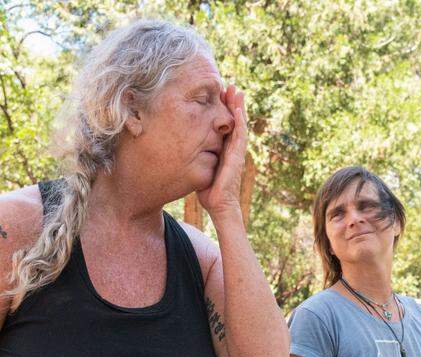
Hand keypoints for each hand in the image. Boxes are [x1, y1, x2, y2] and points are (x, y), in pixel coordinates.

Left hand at [196, 84, 247, 218]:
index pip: (226, 124)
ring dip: (238, 108)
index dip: (224, 109)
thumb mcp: (199, 166)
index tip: (219, 94)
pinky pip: (239, 137)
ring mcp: (236, 153)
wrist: (219, 206)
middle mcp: (232, 149)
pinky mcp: (237, 159)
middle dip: (232, 103)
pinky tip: (237, 111)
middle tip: (229, 85)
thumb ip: (196, 155)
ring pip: (239, 125)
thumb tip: (180, 145)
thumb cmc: (208, 190)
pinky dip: (239, 123)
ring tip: (236, 91)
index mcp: (224, 149)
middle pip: (234, 121)